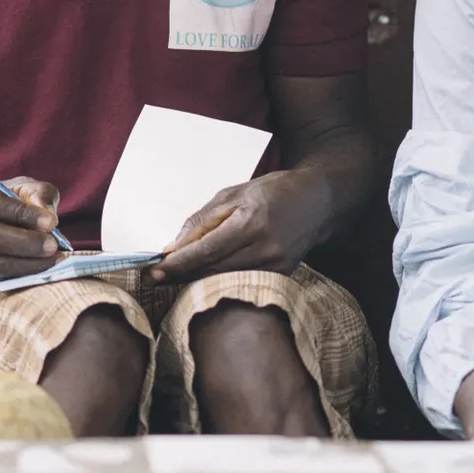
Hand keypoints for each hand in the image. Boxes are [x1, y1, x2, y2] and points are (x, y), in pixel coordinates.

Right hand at [0, 175, 61, 279]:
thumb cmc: (2, 200)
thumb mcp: (20, 186)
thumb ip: (38, 193)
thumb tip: (48, 216)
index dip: (22, 214)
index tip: (50, 222)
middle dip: (26, 243)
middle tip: (53, 245)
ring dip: (26, 263)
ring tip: (52, 259)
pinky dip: (20, 273)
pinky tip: (40, 268)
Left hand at [149, 170, 327, 283]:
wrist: (320, 201)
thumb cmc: (276, 191)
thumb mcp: (236, 193)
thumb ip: (204, 220)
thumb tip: (173, 247)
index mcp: (253, 222)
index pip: (207, 250)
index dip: (178, 263)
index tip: (155, 269)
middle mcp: (266, 249)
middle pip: (213, 270)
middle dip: (181, 274)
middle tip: (153, 277)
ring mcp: (276, 266)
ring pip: (225, 280)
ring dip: (196, 280)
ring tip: (172, 278)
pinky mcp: (281, 277)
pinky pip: (241, 282)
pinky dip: (219, 280)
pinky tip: (202, 277)